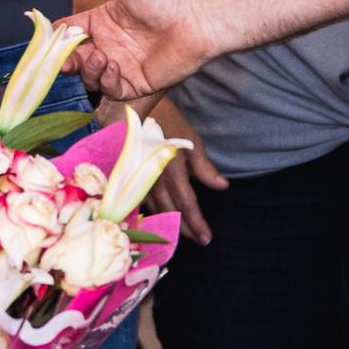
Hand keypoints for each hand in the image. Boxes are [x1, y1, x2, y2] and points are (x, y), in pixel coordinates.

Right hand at [55, 0, 215, 98]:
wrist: (196, 20)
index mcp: (102, 22)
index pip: (71, 32)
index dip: (58, 37)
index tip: (49, 40)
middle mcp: (109, 45)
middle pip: (75, 59)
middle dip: (66, 61)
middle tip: (67, 59)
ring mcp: (121, 66)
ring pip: (90, 77)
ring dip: (87, 69)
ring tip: (99, 56)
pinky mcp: (135, 84)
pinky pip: (111, 89)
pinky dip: (106, 81)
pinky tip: (112, 66)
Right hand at [139, 99, 223, 243]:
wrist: (131, 107)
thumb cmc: (166, 120)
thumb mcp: (190, 140)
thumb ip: (204, 167)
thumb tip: (221, 186)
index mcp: (172, 170)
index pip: (187, 204)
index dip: (197, 223)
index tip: (207, 238)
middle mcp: (154, 180)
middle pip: (170, 213)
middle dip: (185, 230)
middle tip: (198, 241)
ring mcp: (138, 180)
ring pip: (154, 210)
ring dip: (168, 224)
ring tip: (180, 235)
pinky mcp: (127, 178)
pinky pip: (140, 202)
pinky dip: (152, 213)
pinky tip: (158, 219)